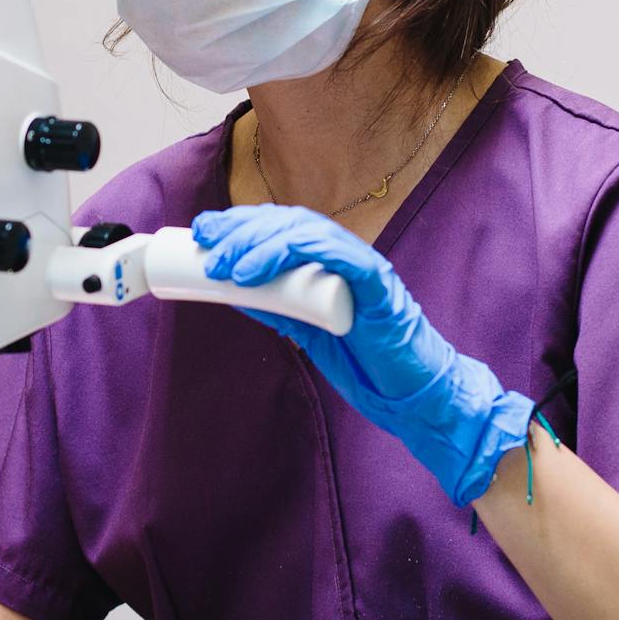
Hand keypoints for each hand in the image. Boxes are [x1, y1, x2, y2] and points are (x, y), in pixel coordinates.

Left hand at [193, 204, 536, 504]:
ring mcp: (365, 268)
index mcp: (330, 264)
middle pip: (289, 221)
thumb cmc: (368, 366)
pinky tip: (263, 268)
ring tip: (228, 267)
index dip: (241, 224)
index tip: (205, 234)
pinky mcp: (380, 286)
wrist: (413, 398)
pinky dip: (300, 252)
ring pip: (308, 233)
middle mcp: (347, 257)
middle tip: (208, 246)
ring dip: (261, 244)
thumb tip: (235, 292)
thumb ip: (280, 308)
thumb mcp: (308, 333)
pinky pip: (341, 255)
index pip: (282, 226)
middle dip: (242, 229)